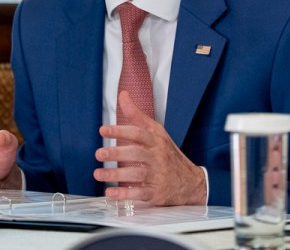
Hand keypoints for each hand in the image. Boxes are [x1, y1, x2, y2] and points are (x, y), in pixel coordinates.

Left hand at [94, 91, 206, 205]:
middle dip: (116, 153)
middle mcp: (157, 157)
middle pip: (136, 154)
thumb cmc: (168, 154)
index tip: (103, 130)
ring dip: (115, 175)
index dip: (121, 131)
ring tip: (98, 174)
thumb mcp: (157, 132)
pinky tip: (110, 194)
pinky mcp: (156, 193)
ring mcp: (157, 176)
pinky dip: (124, 195)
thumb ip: (137, 116)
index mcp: (156, 141)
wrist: (192, 183)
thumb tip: (123, 95)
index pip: (138, 133)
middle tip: (98, 154)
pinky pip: (139, 193)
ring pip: (135, 174)